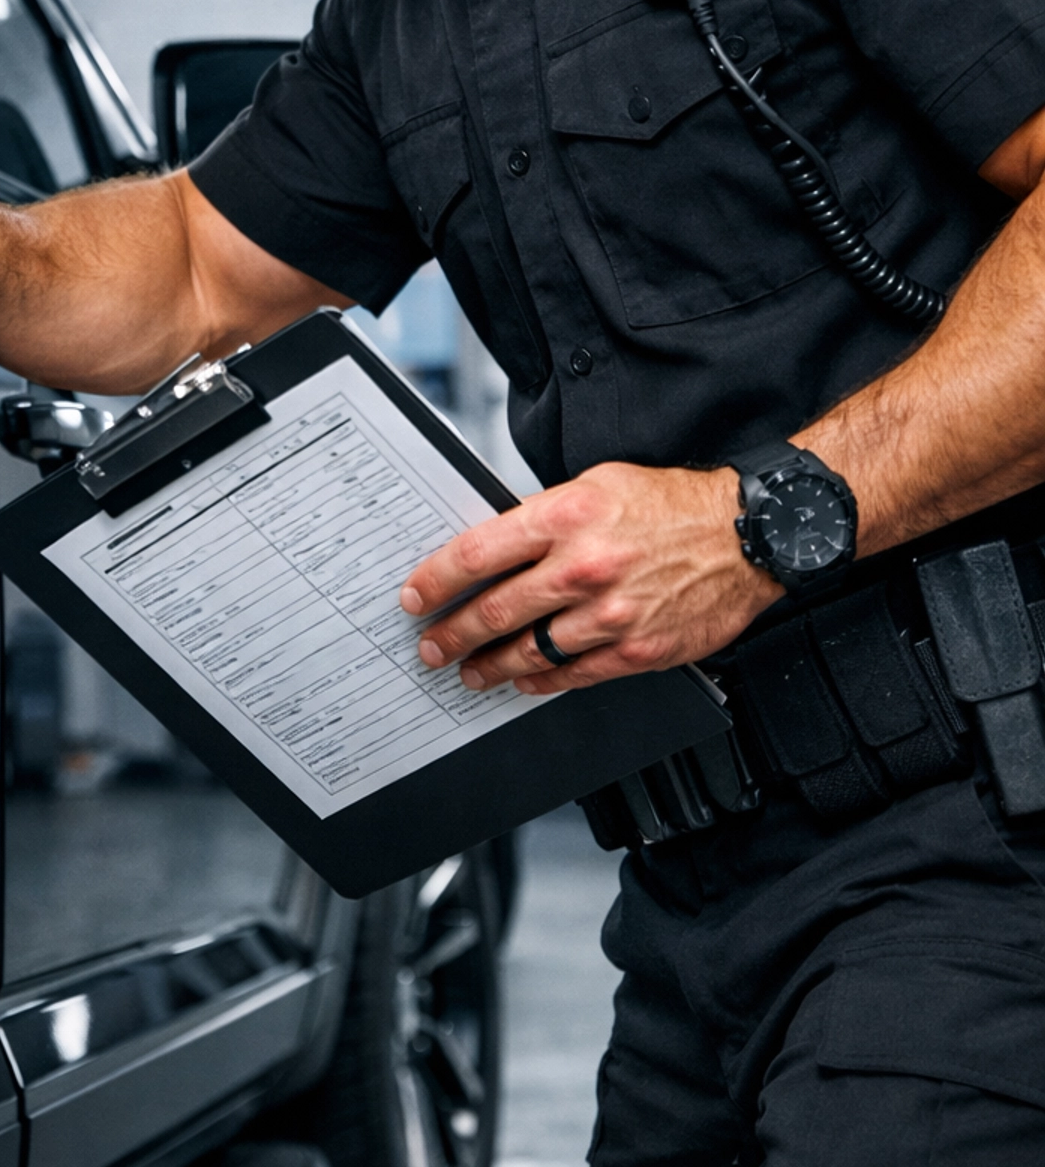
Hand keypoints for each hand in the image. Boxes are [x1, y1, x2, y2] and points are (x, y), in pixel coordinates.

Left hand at [401, 462, 779, 694]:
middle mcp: (583, 566)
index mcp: (566, 516)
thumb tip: (496, 545)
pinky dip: (540, 682)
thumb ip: (545, 516)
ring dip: (489, 665)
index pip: (478, 553)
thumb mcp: (599, 484)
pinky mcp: (638, 649)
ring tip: (468, 670)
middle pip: (495, 609)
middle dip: (452, 632)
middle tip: (429, 645)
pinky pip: (574, 675)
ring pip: (529, 651)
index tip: (416, 595)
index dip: (437, 579)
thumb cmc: (674, 505)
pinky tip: (521, 682)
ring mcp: (611, 613)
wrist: (749, 535)